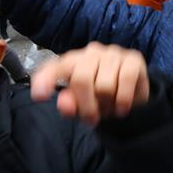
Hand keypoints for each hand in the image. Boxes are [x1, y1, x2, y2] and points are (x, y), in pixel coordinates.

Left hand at [30, 43, 149, 125]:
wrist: (134, 91)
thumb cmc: (101, 97)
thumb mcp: (83, 105)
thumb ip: (70, 105)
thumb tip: (64, 104)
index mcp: (72, 62)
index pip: (54, 67)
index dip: (45, 80)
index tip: (39, 96)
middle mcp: (91, 53)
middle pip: (81, 79)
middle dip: (87, 105)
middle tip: (92, 119)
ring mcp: (113, 53)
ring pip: (105, 84)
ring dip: (108, 104)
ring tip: (110, 107)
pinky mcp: (133, 58)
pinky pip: (126, 80)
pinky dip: (123, 100)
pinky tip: (123, 107)